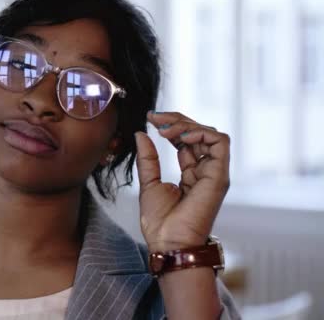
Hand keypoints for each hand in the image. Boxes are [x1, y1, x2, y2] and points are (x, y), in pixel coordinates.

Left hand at [135, 111, 229, 252]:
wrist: (168, 242)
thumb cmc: (159, 222)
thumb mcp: (148, 182)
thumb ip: (148, 158)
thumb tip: (142, 133)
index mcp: (190, 172)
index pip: (186, 140)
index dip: (171, 126)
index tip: (150, 118)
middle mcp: (205, 170)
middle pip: (198, 133)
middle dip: (177, 120)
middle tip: (155, 118)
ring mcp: (214, 172)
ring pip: (210, 134)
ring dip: (186, 125)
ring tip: (164, 130)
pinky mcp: (219, 175)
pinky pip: (220, 142)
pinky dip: (201, 133)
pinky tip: (180, 138)